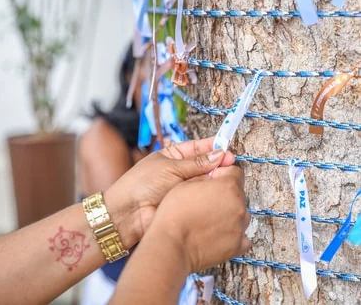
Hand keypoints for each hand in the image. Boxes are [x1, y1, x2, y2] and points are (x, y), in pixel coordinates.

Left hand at [104, 137, 234, 247]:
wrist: (128, 213)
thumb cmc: (142, 184)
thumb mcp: (170, 167)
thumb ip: (197, 163)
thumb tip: (219, 154)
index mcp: (172, 156)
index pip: (196, 148)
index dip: (211, 147)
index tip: (227, 147)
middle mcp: (180, 171)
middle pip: (204, 165)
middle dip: (217, 163)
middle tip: (232, 163)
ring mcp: (184, 188)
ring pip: (205, 181)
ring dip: (216, 178)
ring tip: (228, 176)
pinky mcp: (187, 204)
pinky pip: (202, 197)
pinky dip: (212, 194)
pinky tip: (221, 191)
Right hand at [149, 165, 250, 272]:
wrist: (172, 244)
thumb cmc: (175, 214)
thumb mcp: (186, 183)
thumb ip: (205, 175)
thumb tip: (212, 175)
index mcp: (228, 187)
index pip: (235, 172)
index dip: (222, 174)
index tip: (213, 179)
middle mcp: (239, 206)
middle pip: (238, 193)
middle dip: (225, 194)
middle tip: (206, 200)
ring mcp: (240, 227)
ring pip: (241, 214)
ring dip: (230, 213)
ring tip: (210, 218)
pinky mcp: (237, 246)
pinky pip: (242, 236)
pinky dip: (233, 233)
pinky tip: (219, 232)